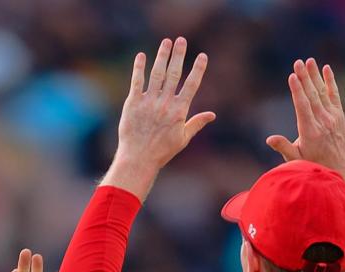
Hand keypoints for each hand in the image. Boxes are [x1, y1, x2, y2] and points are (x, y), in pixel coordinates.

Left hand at [102, 37, 215, 200]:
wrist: (138, 158)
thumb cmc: (162, 151)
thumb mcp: (183, 138)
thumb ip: (197, 123)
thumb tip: (212, 115)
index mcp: (179, 111)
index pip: (191, 85)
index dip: (197, 69)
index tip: (202, 56)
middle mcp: (165, 104)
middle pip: (174, 74)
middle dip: (178, 55)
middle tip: (182, 40)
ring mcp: (148, 102)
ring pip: (157, 74)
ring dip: (162, 56)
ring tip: (166, 42)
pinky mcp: (132, 104)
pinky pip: (137, 82)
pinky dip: (139, 68)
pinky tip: (142, 56)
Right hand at [266, 58, 344, 192]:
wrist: (341, 165)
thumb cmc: (314, 162)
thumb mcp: (296, 159)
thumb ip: (284, 147)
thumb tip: (270, 139)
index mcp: (310, 131)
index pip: (302, 107)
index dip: (297, 91)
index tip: (292, 76)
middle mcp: (322, 121)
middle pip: (312, 96)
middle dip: (304, 78)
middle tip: (297, 63)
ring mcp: (332, 116)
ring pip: (322, 92)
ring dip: (315, 76)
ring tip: (308, 61)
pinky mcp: (338, 114)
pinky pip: (334, 94)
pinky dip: (330, 81)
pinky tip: (326, 69)